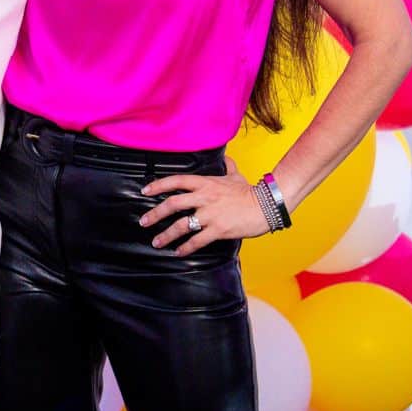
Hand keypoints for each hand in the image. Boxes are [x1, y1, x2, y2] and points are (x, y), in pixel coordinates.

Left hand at [139, 156, 271, 254]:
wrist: (267, 205)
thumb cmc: (250, 191)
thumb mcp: (236, 175)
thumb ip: (228, 167)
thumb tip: (227, 158)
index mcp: (206, 183)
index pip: (177, 181)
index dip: (158, 186)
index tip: (145, 191)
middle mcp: (205, 197)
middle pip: (173, 204)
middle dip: (155, 214)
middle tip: (144, 222)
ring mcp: (211, 214)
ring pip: (181, 225)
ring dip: (166, 235)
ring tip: (157, 242)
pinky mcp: (218, 229)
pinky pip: (197, 240)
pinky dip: (186, 248)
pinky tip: (179, 252)